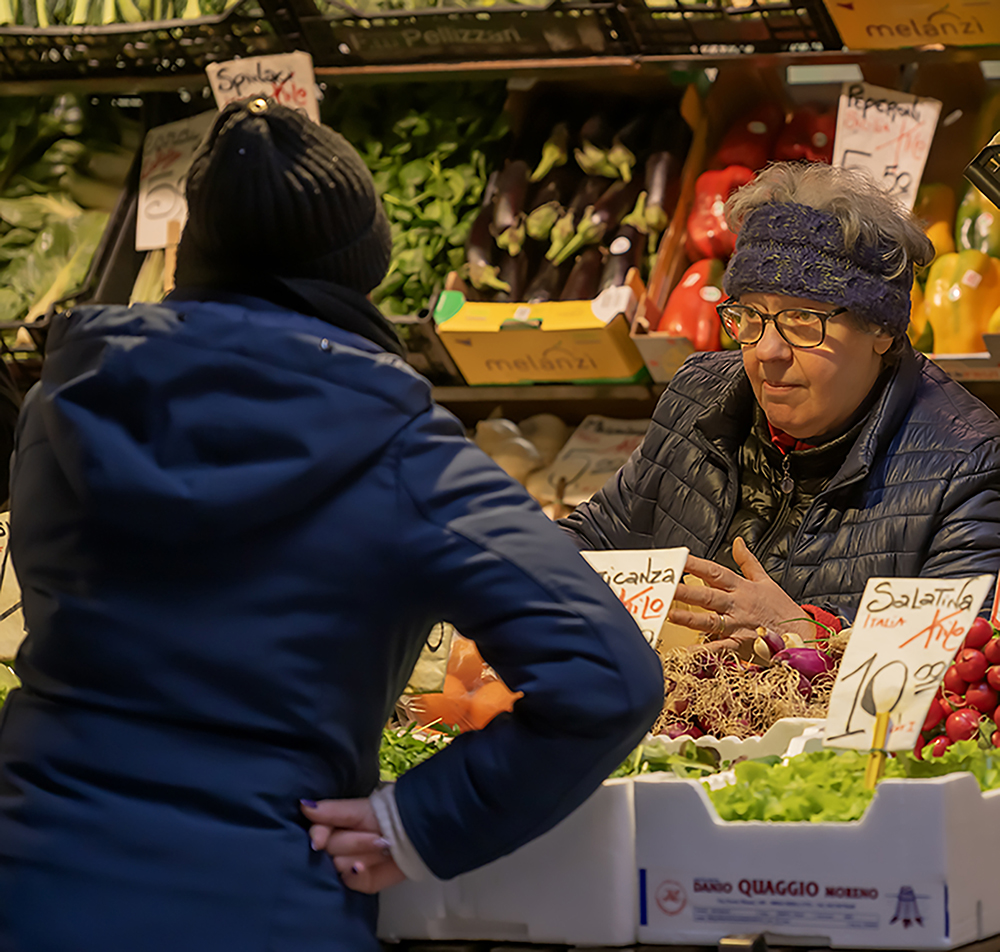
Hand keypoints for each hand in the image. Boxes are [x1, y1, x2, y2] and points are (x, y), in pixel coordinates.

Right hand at [300, 798, 405, 893]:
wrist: (414, 832)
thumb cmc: (386, 815)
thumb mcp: (359, 808)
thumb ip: (332, 810)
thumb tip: (305, 806)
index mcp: (335, 825)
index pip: (316, 832)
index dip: (318, 835)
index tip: (320, 839)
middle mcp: (338, 846)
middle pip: (330, 849)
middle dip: (353, 842)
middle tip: (376, 836)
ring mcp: (348, 865)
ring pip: (339, 865)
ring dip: (363, 854)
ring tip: (382, 846)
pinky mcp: (361, 882)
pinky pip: (350, 882)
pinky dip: (358, 874)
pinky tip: (366, 866)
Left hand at [667, 537, 814, 649]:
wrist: (802, 636)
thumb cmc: (782, 609)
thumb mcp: (766, 580)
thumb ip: (747, 562)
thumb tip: (738, 542)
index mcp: (742, 588)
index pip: (715, 572)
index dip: (696, 564)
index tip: (679, 558)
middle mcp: (737, 605)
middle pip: (708, 596)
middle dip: (686, 591)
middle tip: (666, 587)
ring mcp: (738, 626)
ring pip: (710, 620)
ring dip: (690, 618)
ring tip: (671, 614)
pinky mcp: (741, 645)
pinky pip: (720, 648)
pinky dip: (705, 651)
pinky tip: (688, 651)